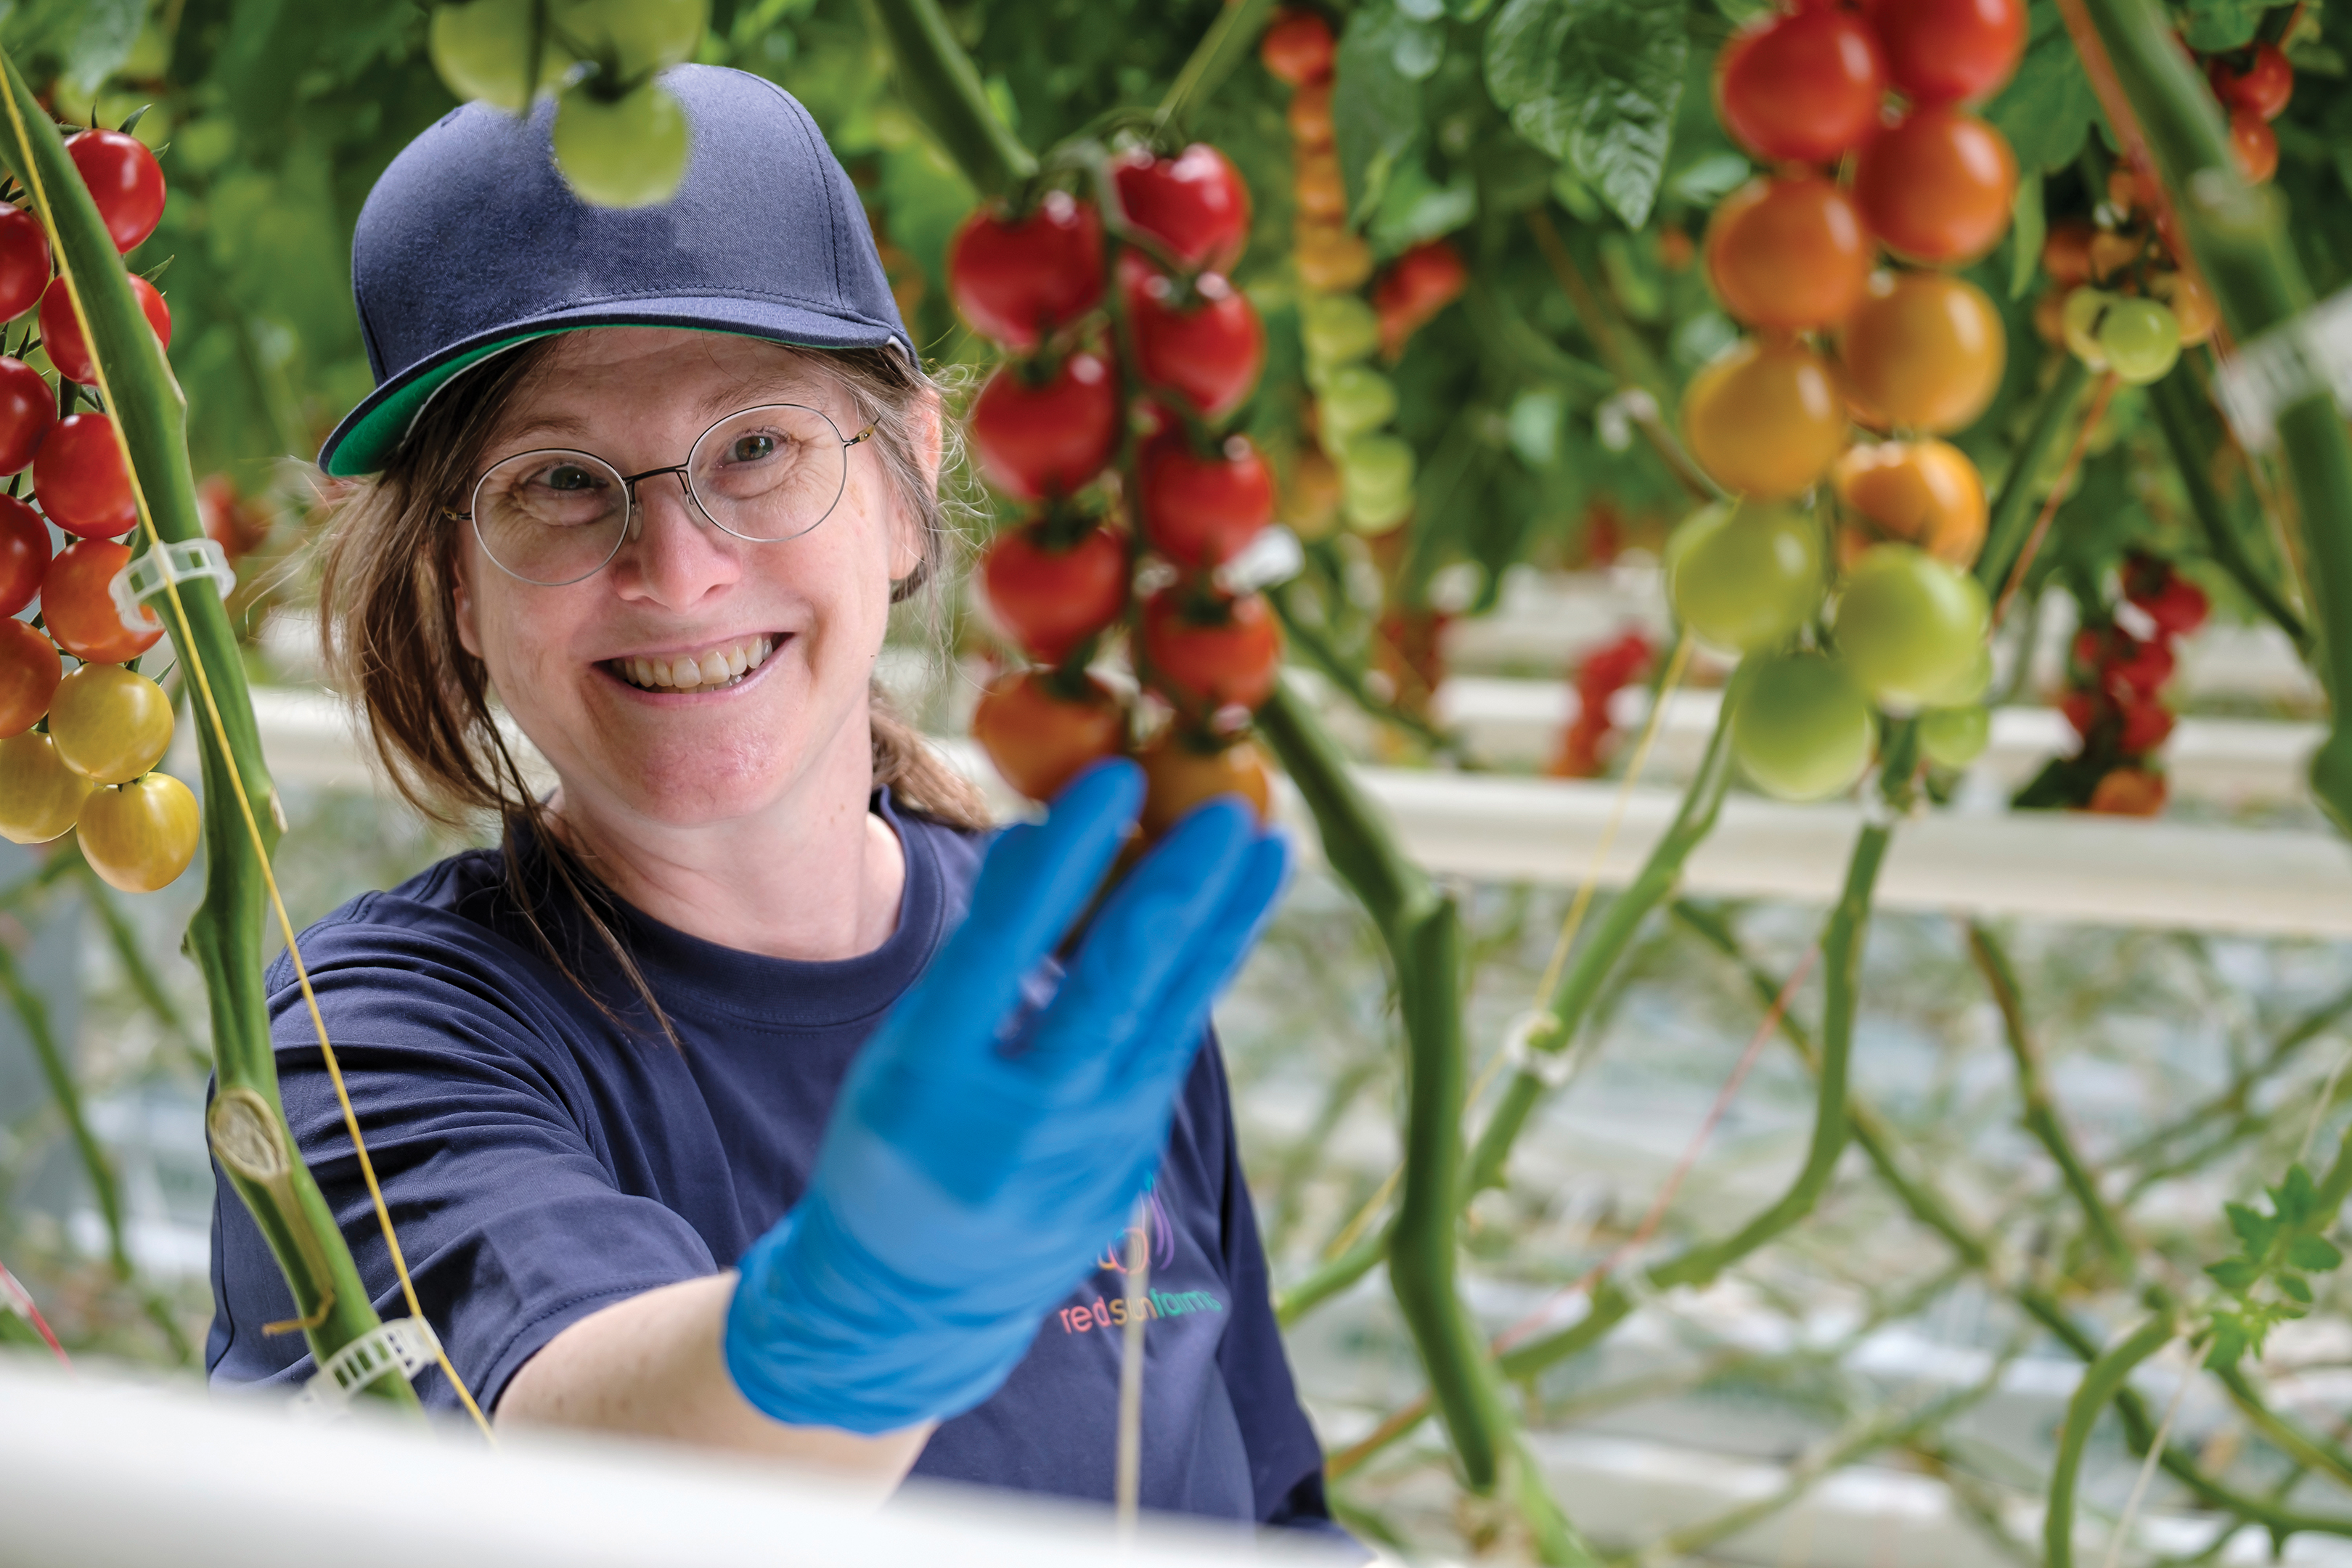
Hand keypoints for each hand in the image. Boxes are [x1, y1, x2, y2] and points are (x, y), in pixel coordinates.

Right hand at [725, 761, 1288, 1432]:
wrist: (908, 1307)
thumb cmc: (896, 1146)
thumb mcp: (904, 1050)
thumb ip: (974, 954)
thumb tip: (1039, 838)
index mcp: (929, 1080)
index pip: (1003, 946)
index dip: (1067, 859)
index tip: (1116, 780)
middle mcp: (1012, 1123)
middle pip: (1110, 989)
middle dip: (1176, 894)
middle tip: (1227, 812)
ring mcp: (1081, 1159)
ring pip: (1166, 1022)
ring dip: (1220, 929)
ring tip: (1264, 850)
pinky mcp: (1127, 1177)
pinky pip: (1164, 1060)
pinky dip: (1196, 985)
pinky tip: (1226, 921)